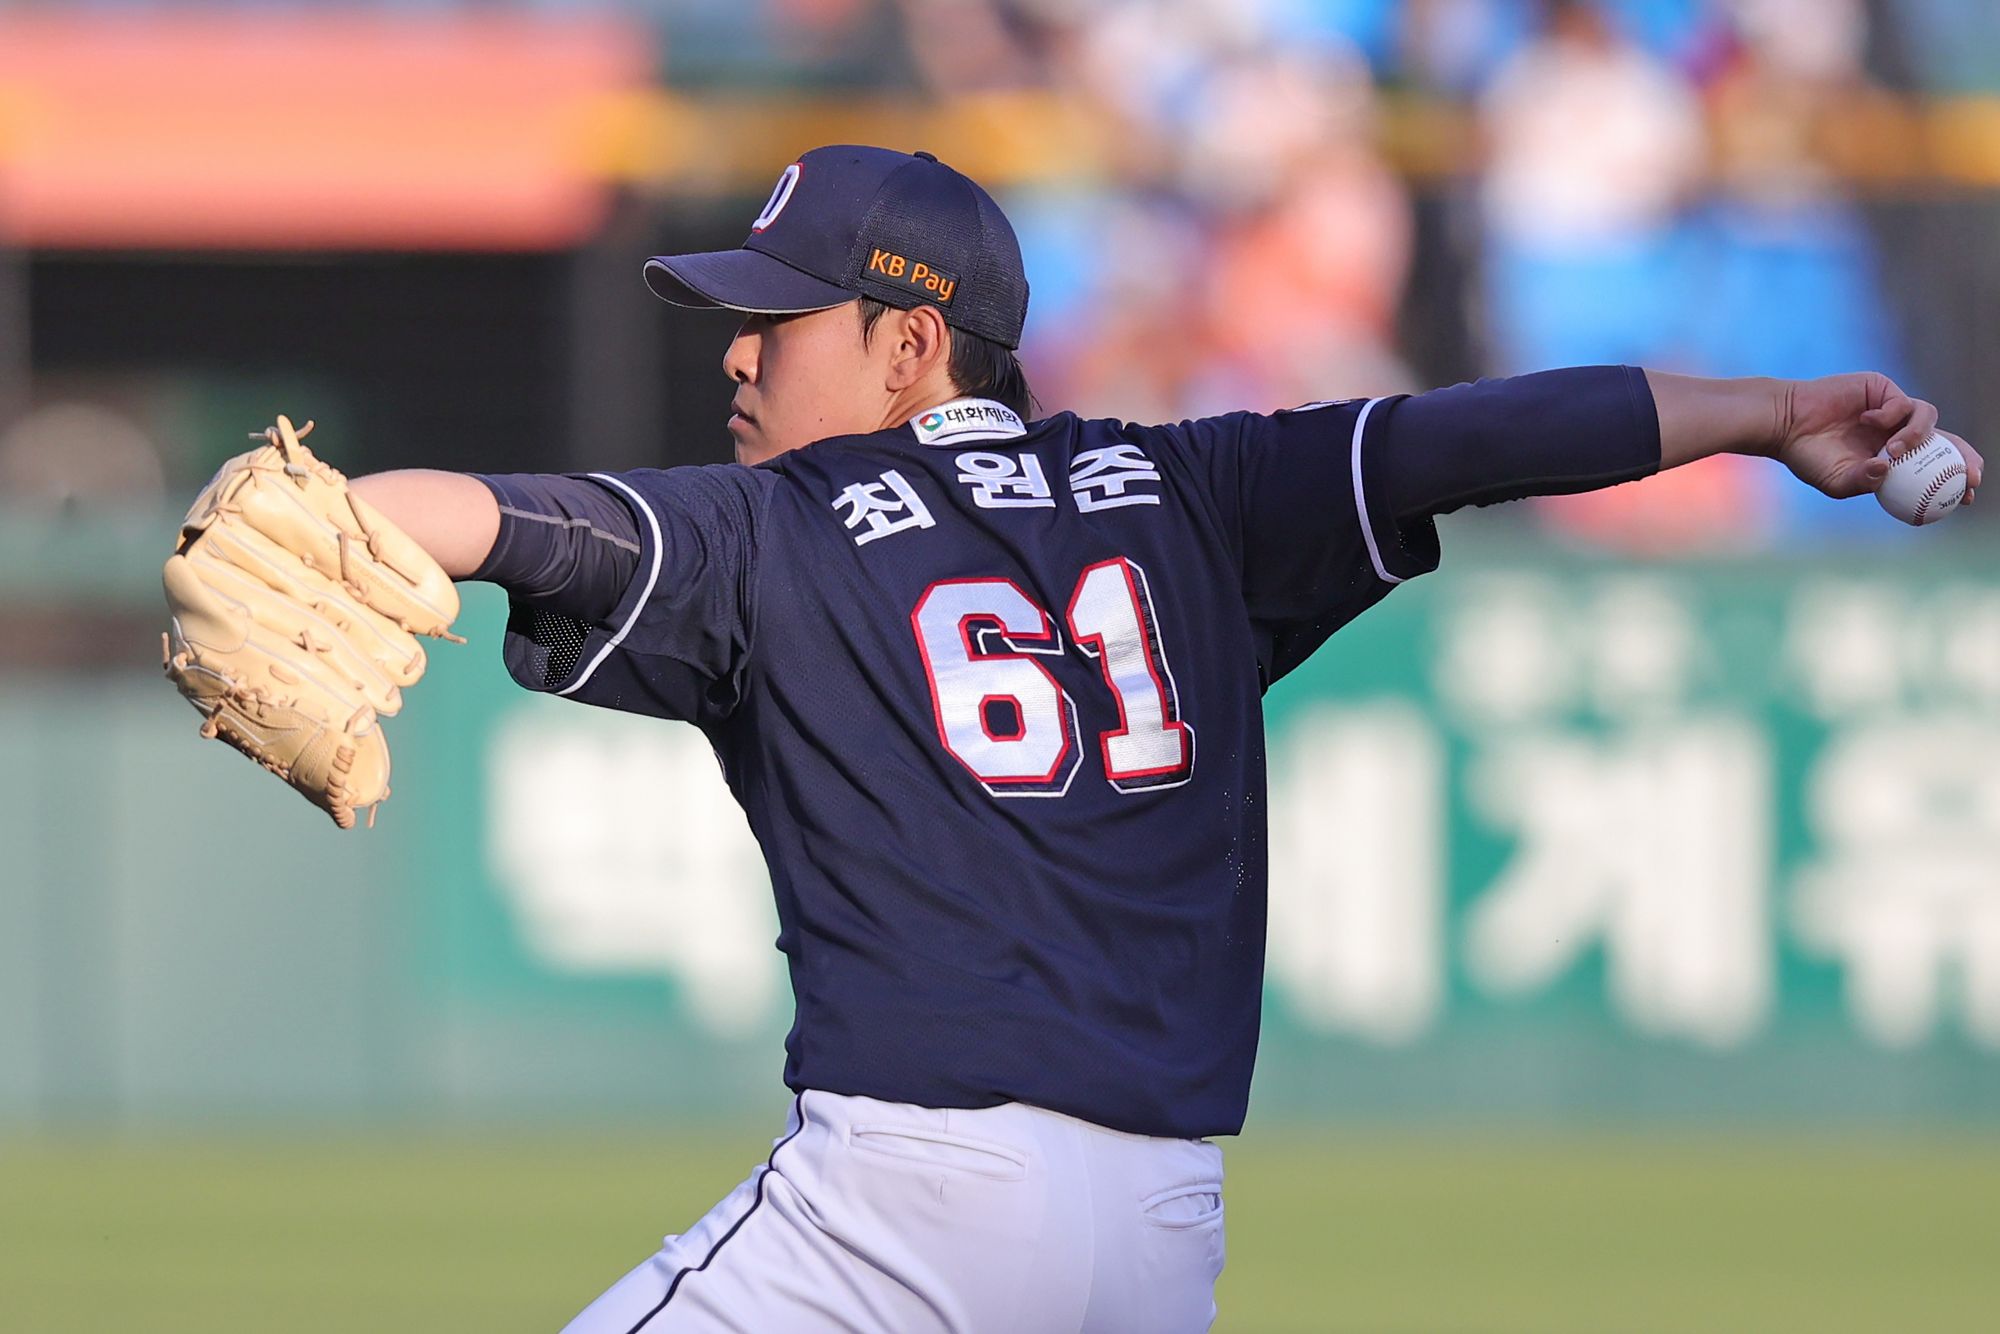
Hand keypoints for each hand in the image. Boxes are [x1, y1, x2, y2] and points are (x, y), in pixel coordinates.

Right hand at [1775, 372, 1982, 505]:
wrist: (1785, 424)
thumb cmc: (1807, 456)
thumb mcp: (1836, 481)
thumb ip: (1864, 482)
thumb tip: (1888, 471)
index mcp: (1893, 458)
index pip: (1934, 466)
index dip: (1955, 478)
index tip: (1966, 495)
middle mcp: (1897, 432)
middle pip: (1946, 440)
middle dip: (1964, 456)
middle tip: (1968, 472)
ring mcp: (1891, 409)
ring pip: (1928, 418)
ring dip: (1917, 436)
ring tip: (1894, 450)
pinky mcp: (1882, 389)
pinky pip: (1903, 402)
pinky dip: (1891, 415)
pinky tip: (1867, 421)